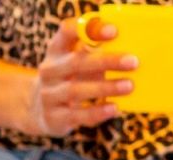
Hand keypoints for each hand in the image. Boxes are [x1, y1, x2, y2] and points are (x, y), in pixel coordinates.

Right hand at [24, 19, 136, 135]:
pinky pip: (77, 115)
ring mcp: (49, 94)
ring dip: (105, 87)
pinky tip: (114, 108)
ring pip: (76, 90)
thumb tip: (131, 50)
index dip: (88, 29)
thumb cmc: (70, 79)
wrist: (39, 110)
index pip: (66, 32)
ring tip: (129, 85)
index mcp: (56, 50)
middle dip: (106, 61)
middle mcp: (49, 70)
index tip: (113, 31)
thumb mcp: (77, 62)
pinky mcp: (54, 117)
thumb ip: (96, 53)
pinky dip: (97, 112)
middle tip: (133, 61)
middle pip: (76, 62)